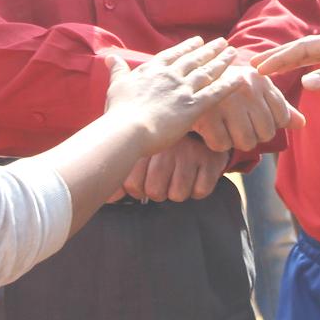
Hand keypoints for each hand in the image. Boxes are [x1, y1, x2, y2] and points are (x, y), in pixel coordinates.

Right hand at [103, 37, 244, 155]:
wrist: (128, 130)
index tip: (198, 41)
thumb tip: (110, 57)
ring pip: (207, 72)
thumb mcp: (116, 85)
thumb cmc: (119, 111)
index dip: (188, 47)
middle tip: (223, 42)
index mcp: (153, 69)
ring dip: (222, 61)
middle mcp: (171, 75)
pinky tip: (239, 78)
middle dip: (210, 50)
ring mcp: (184, 90)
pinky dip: (229, 85)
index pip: (174, 54)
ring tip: (233, 53)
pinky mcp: (194, 107)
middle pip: (195, 59)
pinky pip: (216, 93)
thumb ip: (118, 70)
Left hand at [109, 136, 230, 202]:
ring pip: (177, 194)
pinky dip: (198, 189)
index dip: (137, 190)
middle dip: (158, 192)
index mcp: (146, 144)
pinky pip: (200, 191)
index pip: (132, 184)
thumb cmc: (166, 144)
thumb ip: (123, 174)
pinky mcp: (211, 161)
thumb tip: (107, 199)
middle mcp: (167, 148)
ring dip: (178, 191)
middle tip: (164, 179)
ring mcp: (190, 154)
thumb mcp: (144, 152)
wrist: (203, 121)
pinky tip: (196, 175)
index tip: (143, 180)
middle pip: (154, 192)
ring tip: (179, 176)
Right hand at [184, 63, 303, 152]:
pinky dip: (217, 143)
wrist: (186, 79)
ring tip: (225, 127)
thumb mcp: (254, 91)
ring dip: (236, 141)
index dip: (269, 124)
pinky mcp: (207, 116)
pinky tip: (212, 129)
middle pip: (265, 134)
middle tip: (237, 125)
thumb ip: (279, 107)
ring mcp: (227, 102)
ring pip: (246, 142)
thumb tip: (301, 124)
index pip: (281, 118)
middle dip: (253, 135)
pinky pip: (222, 145)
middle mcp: (246, 88)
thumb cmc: (227, 88)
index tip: (254, 118)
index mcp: (260, 80)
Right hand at [255, 28, 319, 91]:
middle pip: (308, 50)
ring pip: (318, 58)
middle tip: (257, 69)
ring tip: (276, 73)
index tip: (259, 68)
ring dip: (296, 65)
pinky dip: (316, 72)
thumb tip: (308, 83)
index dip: (281, 57)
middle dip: (282, 58)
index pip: (306, 48)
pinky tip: (312, 79)